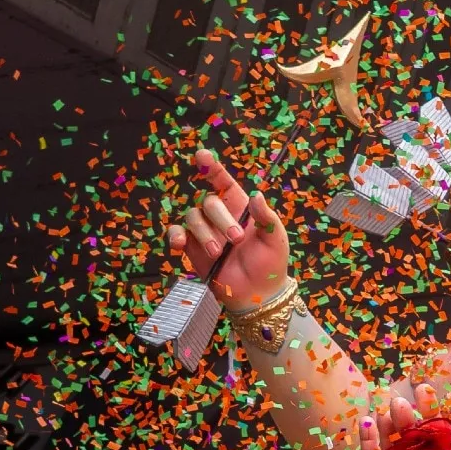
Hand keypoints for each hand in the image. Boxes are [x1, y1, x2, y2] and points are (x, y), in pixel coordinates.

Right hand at [167, 151, 290, 311]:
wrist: (257, 294)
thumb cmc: (270, 263)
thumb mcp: (275, 238)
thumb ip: (266, 217)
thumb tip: (257, 194)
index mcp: (240, 207)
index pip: (223, 182)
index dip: (212, 167)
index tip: (202, 155)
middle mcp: (219, 215)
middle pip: (209, 202)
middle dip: (222, 220)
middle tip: (237, 240)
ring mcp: (204, 231)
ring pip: (193, 217)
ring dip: (205, 234)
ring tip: (218, 253)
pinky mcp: (192, 248)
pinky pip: (177, 233)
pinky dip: (176, 236)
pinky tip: (179, 245)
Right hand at [361, 389, 450, 449]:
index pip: (435, 433)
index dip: (430, 410)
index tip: (425, 390)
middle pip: (410, 432)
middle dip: (407, 415)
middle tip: (401, 403)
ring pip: (389, 439)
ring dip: (387, 423)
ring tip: (385, 410)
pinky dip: (368, 439)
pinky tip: (367, 423)